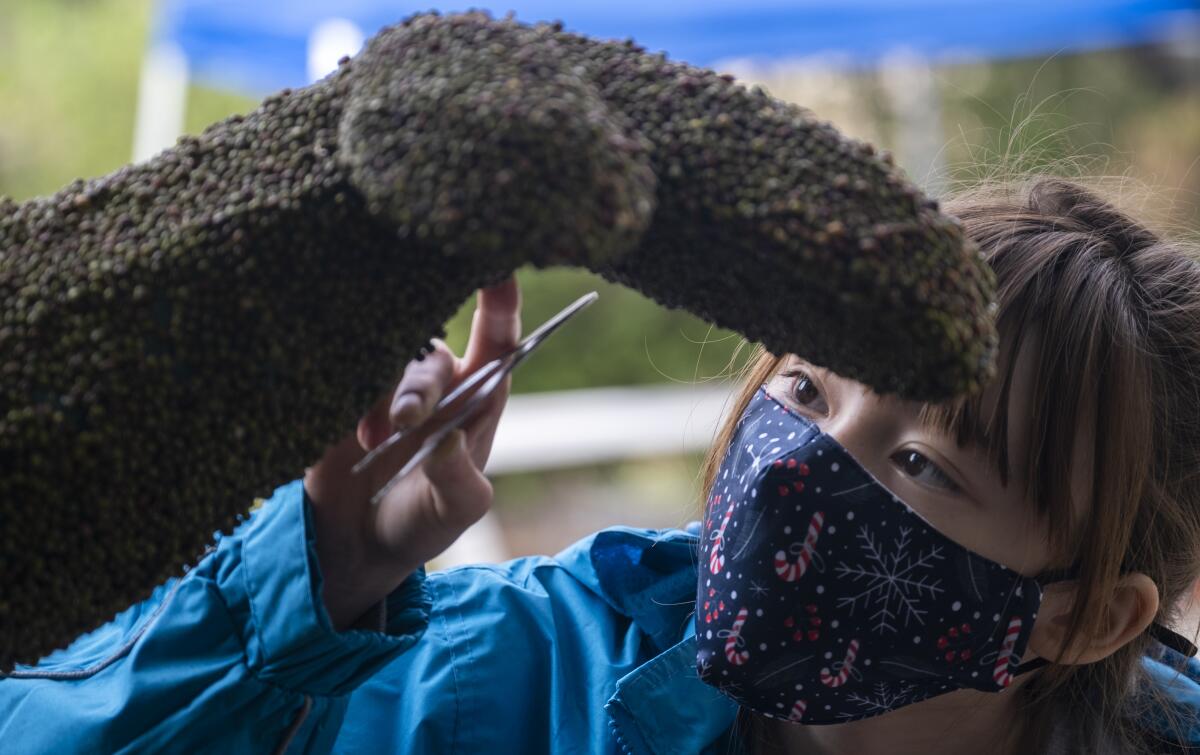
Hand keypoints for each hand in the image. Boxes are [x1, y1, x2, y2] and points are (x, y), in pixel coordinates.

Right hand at [304, 275, 520, 629]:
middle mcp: (435, 380)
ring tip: (372, 442)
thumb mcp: (454, 511)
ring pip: (382, 361)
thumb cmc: (420, 522)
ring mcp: (384, 383)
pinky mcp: (340, 392)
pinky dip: (343, 391)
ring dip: (380, 399)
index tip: (498, 270)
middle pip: (430, 354)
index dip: (500, 300)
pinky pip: (340, 368)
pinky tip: (341, 427)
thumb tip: (448, 438)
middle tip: (406, 422)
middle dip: (419, 386)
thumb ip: (458, 478)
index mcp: (476, 395)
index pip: (498, 336)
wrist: (353, 546)